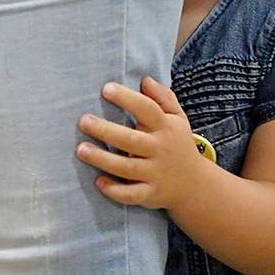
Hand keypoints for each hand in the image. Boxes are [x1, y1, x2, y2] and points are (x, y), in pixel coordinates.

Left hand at [76, 77, 205, 210]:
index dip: (127, 99)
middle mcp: (160, 149)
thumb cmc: (178, 144)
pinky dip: (115, 190)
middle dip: (106, 131)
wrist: (194, 183)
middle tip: (83, 120)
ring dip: (103, 159)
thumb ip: (164, 97)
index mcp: (166, 127)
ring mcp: (155, 173)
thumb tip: (145, 79)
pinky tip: (99, 182)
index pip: (147, 109)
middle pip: (132, 140)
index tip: (106, 89)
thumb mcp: (178, 118)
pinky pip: (132, 194)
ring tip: (80, 149)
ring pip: (127, 168)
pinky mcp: (150, 194)